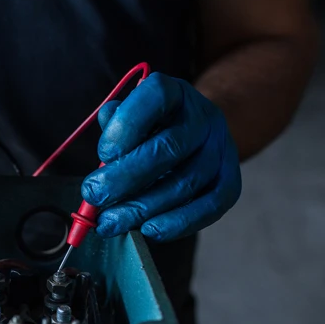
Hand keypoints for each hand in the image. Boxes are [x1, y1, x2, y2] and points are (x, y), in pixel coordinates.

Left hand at [81, 73, 241, 240]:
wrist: (198, 133)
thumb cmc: (151, 127)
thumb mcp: (130, 115)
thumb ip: (114, 126)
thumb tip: (106, 146)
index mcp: (175, 93)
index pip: (154, 97)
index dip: (125, 127)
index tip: (103, 155)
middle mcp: (203, 117)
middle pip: (168, 149)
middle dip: (124, 178)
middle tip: (94, 196)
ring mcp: (221, 149)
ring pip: (185, 183)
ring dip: (142, 208)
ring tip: (110, 223)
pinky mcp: (230, 180)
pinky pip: (210, 206)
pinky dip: (178, 223)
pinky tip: (148, 230)